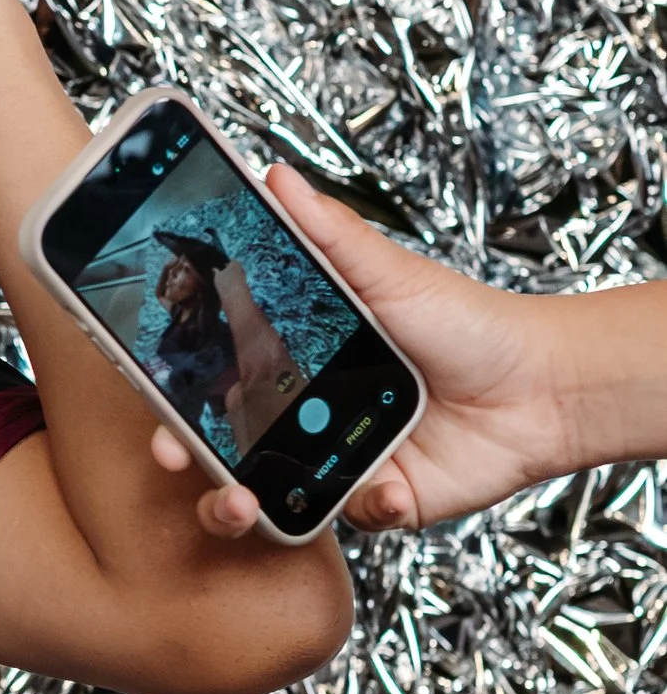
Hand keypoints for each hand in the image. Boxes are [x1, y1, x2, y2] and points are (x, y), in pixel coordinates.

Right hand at [148, 166, 571, 537]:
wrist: (543, 385)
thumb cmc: (467, 325)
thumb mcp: (389, 274)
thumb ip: (327, 235)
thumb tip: (276, 176)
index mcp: (296, 366)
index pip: (216, 381)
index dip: (175, 393)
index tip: (150, 394)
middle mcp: (307, 419)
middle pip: (222, 449)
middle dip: (188, 460)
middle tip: (176, 455)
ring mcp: (337, 464)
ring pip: (265, 500)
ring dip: (238, 509)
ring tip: (242, 502)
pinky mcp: (376, 502)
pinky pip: (347, 517)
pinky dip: (366, 504)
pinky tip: (390, 486)